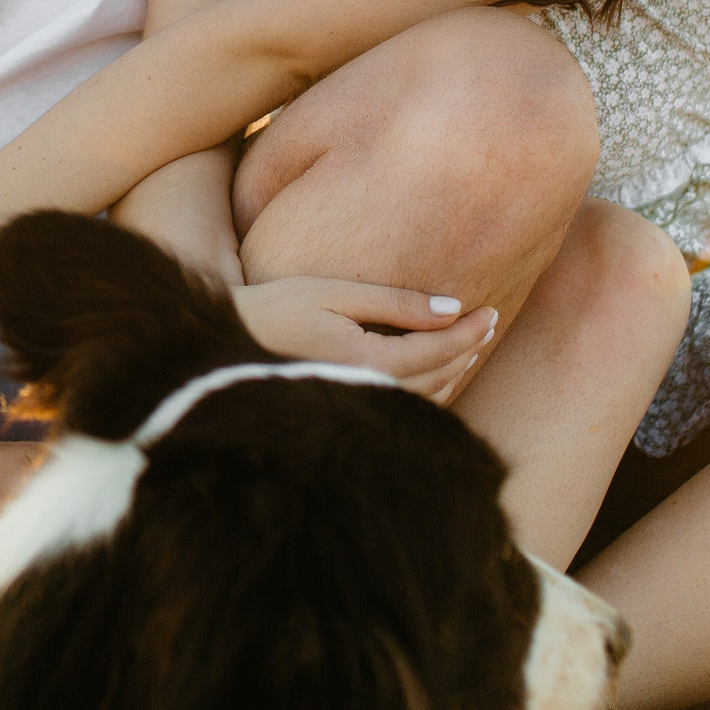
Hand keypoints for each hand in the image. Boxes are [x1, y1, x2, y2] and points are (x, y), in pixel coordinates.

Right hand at [231, 276, 497, 404]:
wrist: (218, 353)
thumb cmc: (272, 310)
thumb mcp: (333, 294)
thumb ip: (395, 303)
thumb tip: (453, 307)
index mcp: (367, 363)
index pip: (438, 349)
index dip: (469, 331)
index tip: (491, 310)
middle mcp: (367, 396)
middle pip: (438, 376)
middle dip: (466, 349)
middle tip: (488, 323)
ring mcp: (356, 411)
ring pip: (425, 400)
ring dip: (451, 373)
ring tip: (468, 347)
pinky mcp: (346, 415)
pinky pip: (402, 410)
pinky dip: (427, 392)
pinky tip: (432, 376)